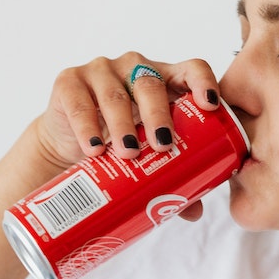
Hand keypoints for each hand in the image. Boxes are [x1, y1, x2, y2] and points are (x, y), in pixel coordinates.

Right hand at [32, 52, 221, 219]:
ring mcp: (100, 71)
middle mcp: (134, 68)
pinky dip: (87, 127)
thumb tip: (194, 211)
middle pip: (151, 83)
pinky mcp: (69, 81)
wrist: (69, 141)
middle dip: (159, 114)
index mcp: (165, 79)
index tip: (210, 105)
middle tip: (163, 145)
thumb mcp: (147, 152)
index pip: (191, 68)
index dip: (203, 81)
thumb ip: (172, 174)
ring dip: (123, 125)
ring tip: (128, 153)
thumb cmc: (119, 141)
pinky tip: (93, 149)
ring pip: (115, 94)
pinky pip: (79, 103)